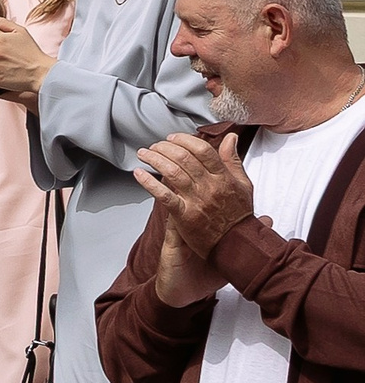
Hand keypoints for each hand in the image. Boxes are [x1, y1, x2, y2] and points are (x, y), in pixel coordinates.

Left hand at [135, 132, 257, 257]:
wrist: (238, 245)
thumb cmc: (239, 215)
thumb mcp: (243, 184)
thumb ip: (233, 160)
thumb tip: (230, 137)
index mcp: (224, 177)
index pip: (203, 150)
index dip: (185, 140)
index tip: (173, 138)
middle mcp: (210, 187)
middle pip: (184, 157)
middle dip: (165, 147)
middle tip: (155, 145)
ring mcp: (197, 201)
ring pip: (173, 172)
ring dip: (154, 159)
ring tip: (144, 153)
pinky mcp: (185, 215)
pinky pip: (164, 196)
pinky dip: (149, 183)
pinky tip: (139, 173)